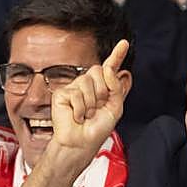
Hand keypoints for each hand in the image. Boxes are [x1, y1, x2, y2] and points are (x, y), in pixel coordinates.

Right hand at [49, 39, 129, 168]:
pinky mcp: (62, 93)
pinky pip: (76, 93)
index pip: (109, 68)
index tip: (124, 43)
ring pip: (87, 81)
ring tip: (86, 115)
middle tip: (96, 109)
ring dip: (91, 103)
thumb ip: (116, 87)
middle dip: (102, 91)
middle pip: (98, 70)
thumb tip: (109, 68)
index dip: (117, 55)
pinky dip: (80, 108)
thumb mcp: (115, 108)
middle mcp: (88, 85)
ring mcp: (74, 88)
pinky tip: (76, 116)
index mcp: (102, 88)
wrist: (81, 143)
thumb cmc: (97, 129)